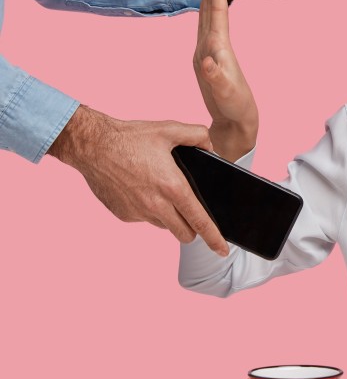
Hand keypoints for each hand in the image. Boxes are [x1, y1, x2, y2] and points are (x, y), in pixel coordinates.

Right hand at [47, 106, 227, 255]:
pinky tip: (141, 189)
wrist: (91, 145)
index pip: (200, 222)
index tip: (222, 250)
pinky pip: (143, 218)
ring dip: (169, 217)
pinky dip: (148, 209)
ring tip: (161, 192)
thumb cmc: (131, 137)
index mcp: (173, 187)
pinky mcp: (123, 215)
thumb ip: (197, 135)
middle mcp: (156, 205)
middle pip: (184, 234)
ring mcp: (138, 212)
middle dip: (192, 229)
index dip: (214, 238)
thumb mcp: (169, 129)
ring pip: (164, 225)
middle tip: (191, 215)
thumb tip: (211, 147)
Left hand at [193, 0, 257, 161]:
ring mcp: (206, 55)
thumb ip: (216, 79)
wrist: (230, 129)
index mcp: (213, 53)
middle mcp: (205, 51)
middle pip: (206, 12)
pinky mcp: (210, 60)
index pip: (214, 15)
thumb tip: (207, 61)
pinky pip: (211, 29)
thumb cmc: (235, 112)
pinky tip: (217, 10)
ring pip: (207, 18)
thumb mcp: (228, 97)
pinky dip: (214, 13)